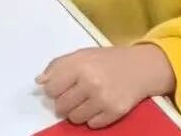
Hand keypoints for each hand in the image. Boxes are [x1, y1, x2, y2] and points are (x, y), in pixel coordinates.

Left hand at [37, 45, 176, 128]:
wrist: (141, 67)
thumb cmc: (108, 60)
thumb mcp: (82, 54)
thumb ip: (58, 65)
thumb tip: (39, 81)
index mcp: (80, 64)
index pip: (51, 88)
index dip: (54, 89)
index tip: (61, 87)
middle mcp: (90, 82)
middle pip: (61, 106)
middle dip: (64, 103)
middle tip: (75, 95)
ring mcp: (103, 99)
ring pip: (74, 118)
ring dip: (78, 112)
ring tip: (87, 100)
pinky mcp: (114, 112)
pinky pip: (92, 125)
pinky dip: (93, 118)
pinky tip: (99, 105)